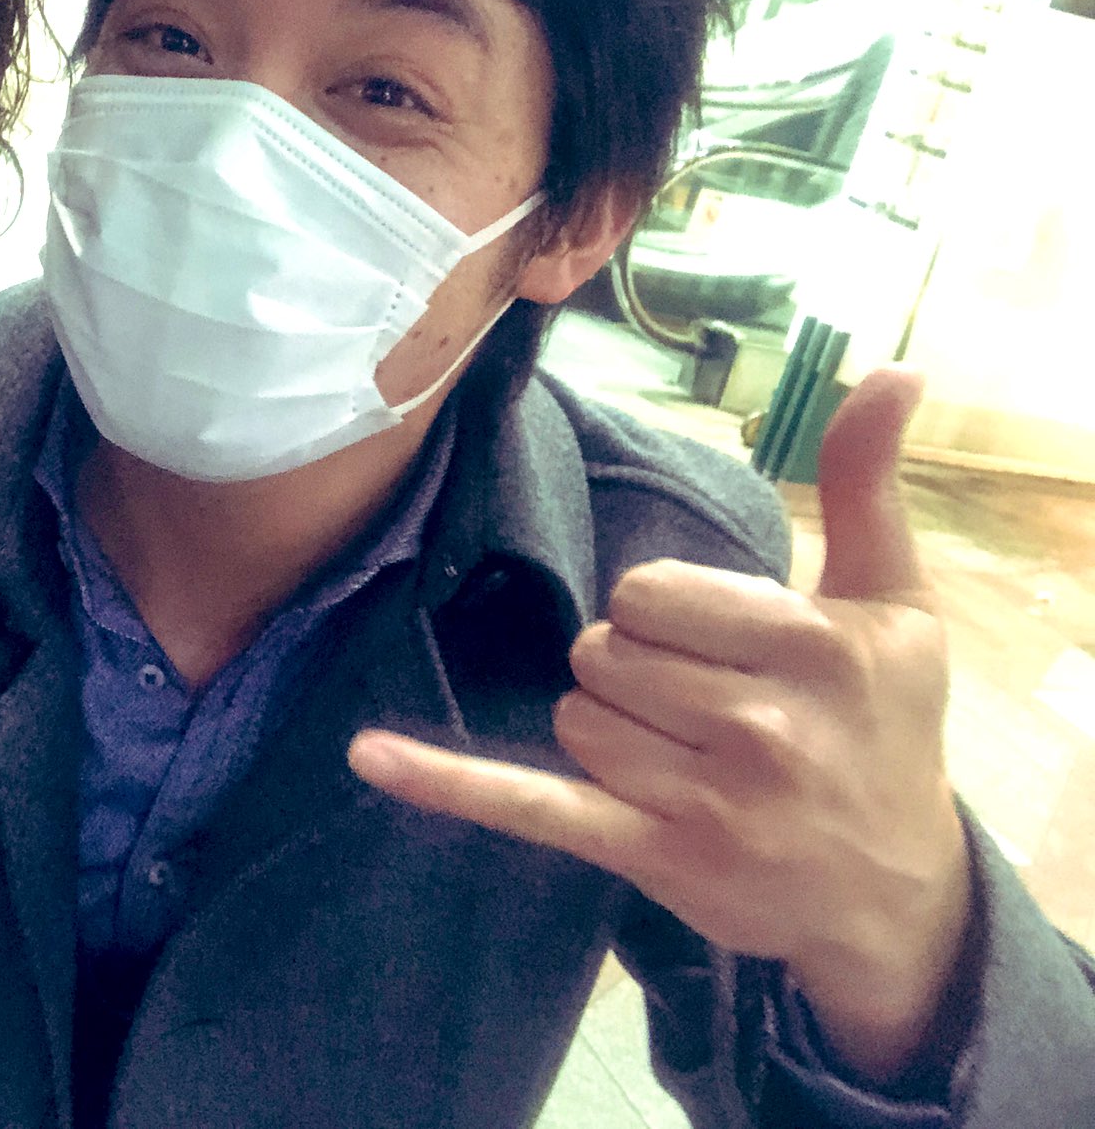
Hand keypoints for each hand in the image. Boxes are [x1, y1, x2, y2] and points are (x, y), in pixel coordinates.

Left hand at [348, 368, 972, 1082]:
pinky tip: (368, 755)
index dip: (660, 612)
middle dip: (631, 669)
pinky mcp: (652, 859)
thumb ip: (867, 485)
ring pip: (571, 717)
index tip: (714, 645)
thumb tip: (892, 369)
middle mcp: (763, 726)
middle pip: (599, 652)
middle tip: (701, 706)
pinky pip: (528, 805)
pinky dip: (445, 781)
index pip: (646, 592)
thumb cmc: (887, 731)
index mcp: (813, 646)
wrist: (895, 897)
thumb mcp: (897, 606)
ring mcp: (704, 802)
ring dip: (605, 729)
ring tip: (683, 757)